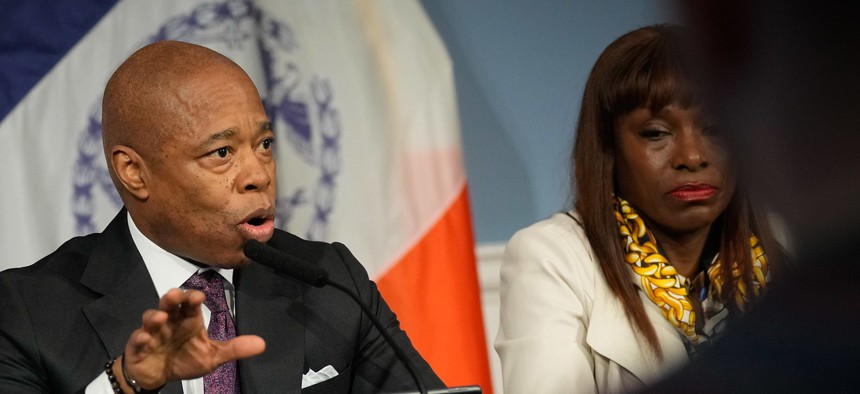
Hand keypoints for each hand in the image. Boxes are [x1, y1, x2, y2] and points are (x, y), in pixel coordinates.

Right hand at [116, 288, 265, 389]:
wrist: (158, 375)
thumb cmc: (185, 359)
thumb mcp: (212, 356)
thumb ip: (234, 349)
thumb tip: (262, 344)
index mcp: (188, 320)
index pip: (191, 304)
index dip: (193, 298)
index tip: (199, 297)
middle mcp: (170, 321)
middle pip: (169, 304)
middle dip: (172, 299)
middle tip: (175, 295)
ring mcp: (153, 332)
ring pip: (151, 318)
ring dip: (154, 316)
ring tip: (161, 317)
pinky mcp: (138, 346)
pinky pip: (137, 339)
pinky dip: (140, 338)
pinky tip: (145, 338)